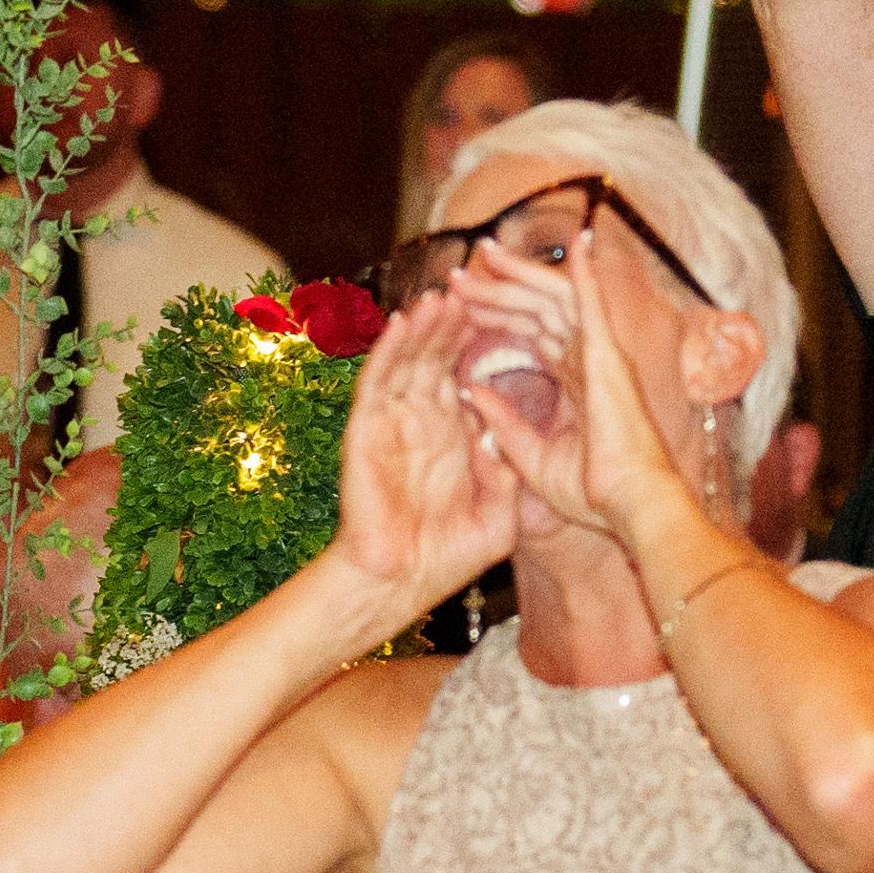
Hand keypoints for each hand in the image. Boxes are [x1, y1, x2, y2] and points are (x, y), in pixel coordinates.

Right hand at [326, 293, 518, 613]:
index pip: (467, 375)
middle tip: (476, 288)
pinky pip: (377, 382)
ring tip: (445, 293)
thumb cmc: (446, 556)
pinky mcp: (365, 431)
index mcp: (452, 435)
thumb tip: (507, 433)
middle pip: (439, 357)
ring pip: (409, 360)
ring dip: (425, 327)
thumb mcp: (499, 511)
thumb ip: (505, 471)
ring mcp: (391, 423)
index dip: (485, 344)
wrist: (402, 584)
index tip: (508, 313)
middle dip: (457, 323)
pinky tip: (406, 323)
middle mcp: (421, 422)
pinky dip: (390, 351)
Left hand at [452, 229, 697, 544]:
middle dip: (500, 288)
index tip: (465, 304)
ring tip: (484, 253)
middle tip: (463, 271)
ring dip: (520, 274)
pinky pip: (594, 303)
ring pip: (555, 298)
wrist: (628, 505)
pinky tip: (578, 240)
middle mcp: (591, 363)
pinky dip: (587, 270)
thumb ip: (505, 422)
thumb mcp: (532, 456)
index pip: (533, 335)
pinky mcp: (607, 355)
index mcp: (577, 385)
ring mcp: (601, 356)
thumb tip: (475, 392)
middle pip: (538, 310)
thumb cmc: (593, 493)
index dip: (500, 315)